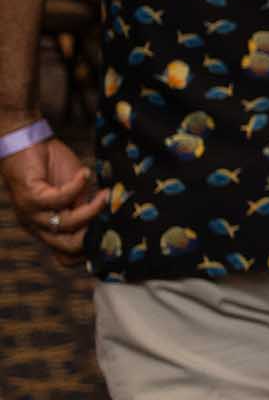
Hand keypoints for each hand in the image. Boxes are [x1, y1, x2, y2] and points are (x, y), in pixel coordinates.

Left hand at [3, 130, 104, 266]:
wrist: (25, 143)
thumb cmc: (51, 166)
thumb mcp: (74, 193)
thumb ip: (83, 209)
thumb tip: (106, 222)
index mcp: (46, 228)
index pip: (65, 257)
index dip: (88, 254)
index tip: (111, 237)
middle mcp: (36, 227)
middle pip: (67, 248)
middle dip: (94, 235)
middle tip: (110, 218)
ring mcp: (31, 214)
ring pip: (67, 224)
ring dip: (92, 209)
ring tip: (105, 195)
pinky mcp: (30, 197)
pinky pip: (59, 200)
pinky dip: (77, 186)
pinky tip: (85, 174)